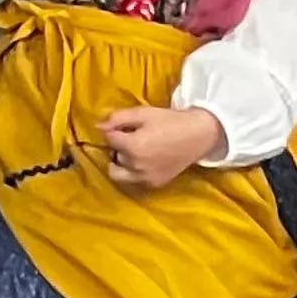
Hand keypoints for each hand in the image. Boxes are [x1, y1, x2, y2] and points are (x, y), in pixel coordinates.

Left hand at [99, 103, 226, 189]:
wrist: (198, 135)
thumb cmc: (171, 121)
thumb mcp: (143, 113)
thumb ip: (118, 118)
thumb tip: (98, 126)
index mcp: (133, 147)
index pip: (109, 139)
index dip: (114, 130)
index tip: (125, 127)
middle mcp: (137, 167)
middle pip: (113, 156)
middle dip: (117, 147)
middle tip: (131, 138)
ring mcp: (146, 178)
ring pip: (119, 173)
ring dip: (122, 163)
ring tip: (136, 151)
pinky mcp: (155, 184)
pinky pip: (134, 180)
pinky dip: (134, 172)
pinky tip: (146, 160)